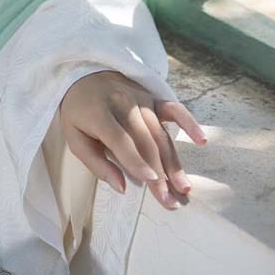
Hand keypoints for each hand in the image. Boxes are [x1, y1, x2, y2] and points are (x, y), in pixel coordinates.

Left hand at [58, 69, 206, 209]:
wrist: (82, 74)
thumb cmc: (79, 113)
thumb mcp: (74, 138)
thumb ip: (96, 164)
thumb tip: (121, 187)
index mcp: (99, 113)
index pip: (120, 139)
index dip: (135, 160)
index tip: (151, 181)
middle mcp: (123, 104)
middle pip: (145, 141)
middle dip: (159, 172)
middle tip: (169, 200)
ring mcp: (140, 99)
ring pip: (160, 133)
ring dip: (173, 161)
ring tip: (183, 187)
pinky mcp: (152, 97)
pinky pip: (173, 109)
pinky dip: (189, 122)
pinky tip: (201, 139)